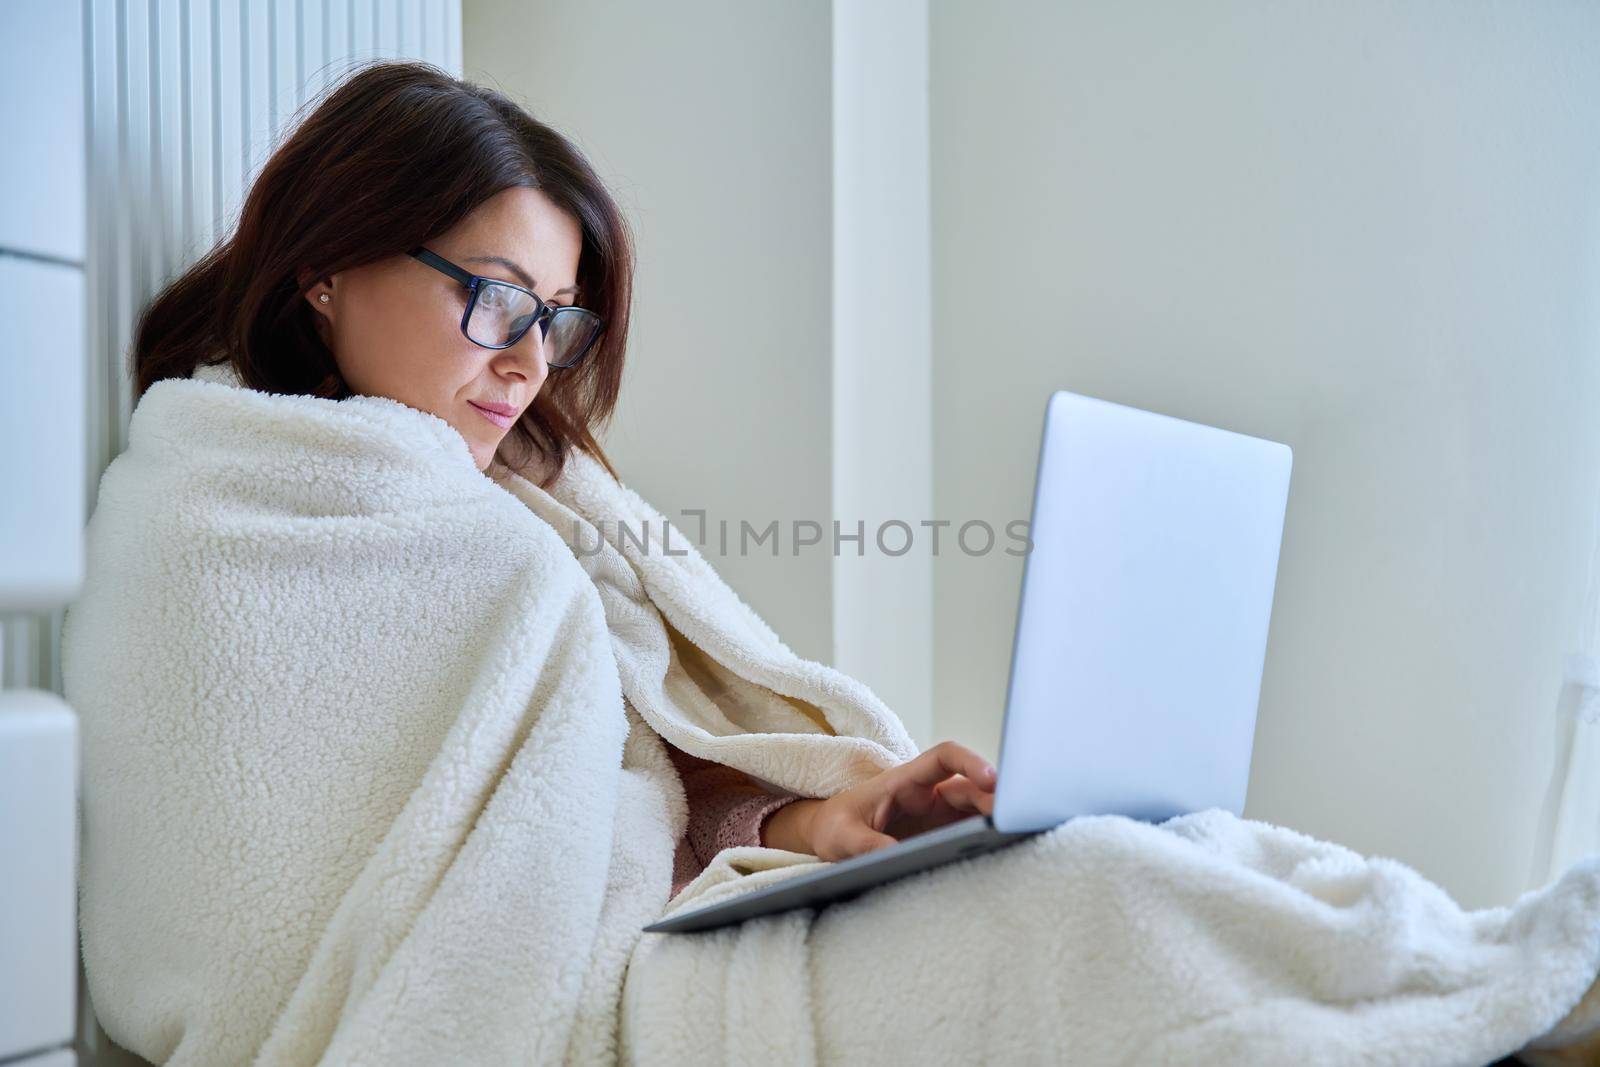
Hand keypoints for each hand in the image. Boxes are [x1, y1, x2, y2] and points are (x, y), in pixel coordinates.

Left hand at [801, 740, 996, 861]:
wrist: (827, 836)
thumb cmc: (834, 826)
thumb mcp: (842, 835)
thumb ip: (866, 844)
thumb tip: (895, 856)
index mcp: (904, 781)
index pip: (944, 758)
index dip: (970, 762)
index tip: (989, 778)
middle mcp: (926, 794)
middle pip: (969, 786)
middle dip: (992, 796)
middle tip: (1011, 816)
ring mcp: (936, 815)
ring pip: (975, 808)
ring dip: (994, 817)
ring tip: (1013, 832)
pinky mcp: (939, 835)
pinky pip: (969, 830)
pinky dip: (985, 835)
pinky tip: (998, 848)